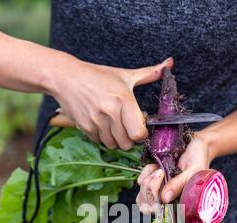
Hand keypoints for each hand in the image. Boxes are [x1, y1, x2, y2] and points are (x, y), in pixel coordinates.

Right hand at [49, 55, 172, 149]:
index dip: (141, 134)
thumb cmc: (98, 76)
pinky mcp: (85, 127)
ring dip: (115, 139)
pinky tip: (101, 124)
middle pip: (127, 143)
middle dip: (129, 139)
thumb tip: (170, 63)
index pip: (138, 133)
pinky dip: (102, 137)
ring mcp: (96, 122)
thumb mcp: (125, 75)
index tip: (140, 127)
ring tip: (114, 125)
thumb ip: (150, 73)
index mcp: (124, 100)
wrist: (66, 78)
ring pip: (113, 145)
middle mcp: (110, 113)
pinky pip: (99, 142)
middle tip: (127, 128)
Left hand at [136, 133, 213, 212]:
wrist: (195, 145)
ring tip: (160, 169)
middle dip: (151, 189)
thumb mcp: (193, 171)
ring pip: (141, 197)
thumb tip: (164, 199)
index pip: (161, 215)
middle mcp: (168, 201)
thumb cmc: (198, 159)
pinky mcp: (151, 180)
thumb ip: (179, 184)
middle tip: (161, 173)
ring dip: (148, 181)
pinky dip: (146, 172)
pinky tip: (156, 166)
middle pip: (147, 207)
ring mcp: (158, 192)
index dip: (156, 205)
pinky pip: (139, 182)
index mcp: (180, 204)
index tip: (162, 190)